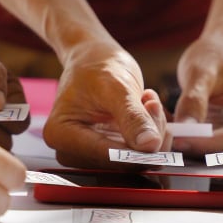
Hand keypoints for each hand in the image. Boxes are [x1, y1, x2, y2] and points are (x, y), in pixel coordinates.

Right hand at [43, 42, 168, 167]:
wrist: (93, 59)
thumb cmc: (96, 67)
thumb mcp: (117, 87)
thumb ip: (133, 117)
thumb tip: (150, 145)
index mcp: (61, 134)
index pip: (105, 156)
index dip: (138, 151)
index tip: (161, 136)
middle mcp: (70, 151)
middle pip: (119, 163)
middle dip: (146, 138)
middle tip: (153, 105)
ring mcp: (88, 154)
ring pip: (132, 161)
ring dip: (151, 135)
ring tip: (149, 103)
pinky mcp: (106, 153)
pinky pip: (136, 156)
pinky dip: (150, 136)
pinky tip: (148, 111)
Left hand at [172, 37, 222, 153]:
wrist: (215, 50)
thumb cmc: (215, 54)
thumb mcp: (203, 71)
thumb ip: (194, 99)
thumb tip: (184, 129)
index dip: (207, 143)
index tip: (181, 140)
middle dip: (195, 147)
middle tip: (167, 142)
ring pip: (208, 149)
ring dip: (185, 144)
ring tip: (164, 132)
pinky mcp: (213, 132)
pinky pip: (197, 141)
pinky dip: (181, 136)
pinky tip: (165, 125)